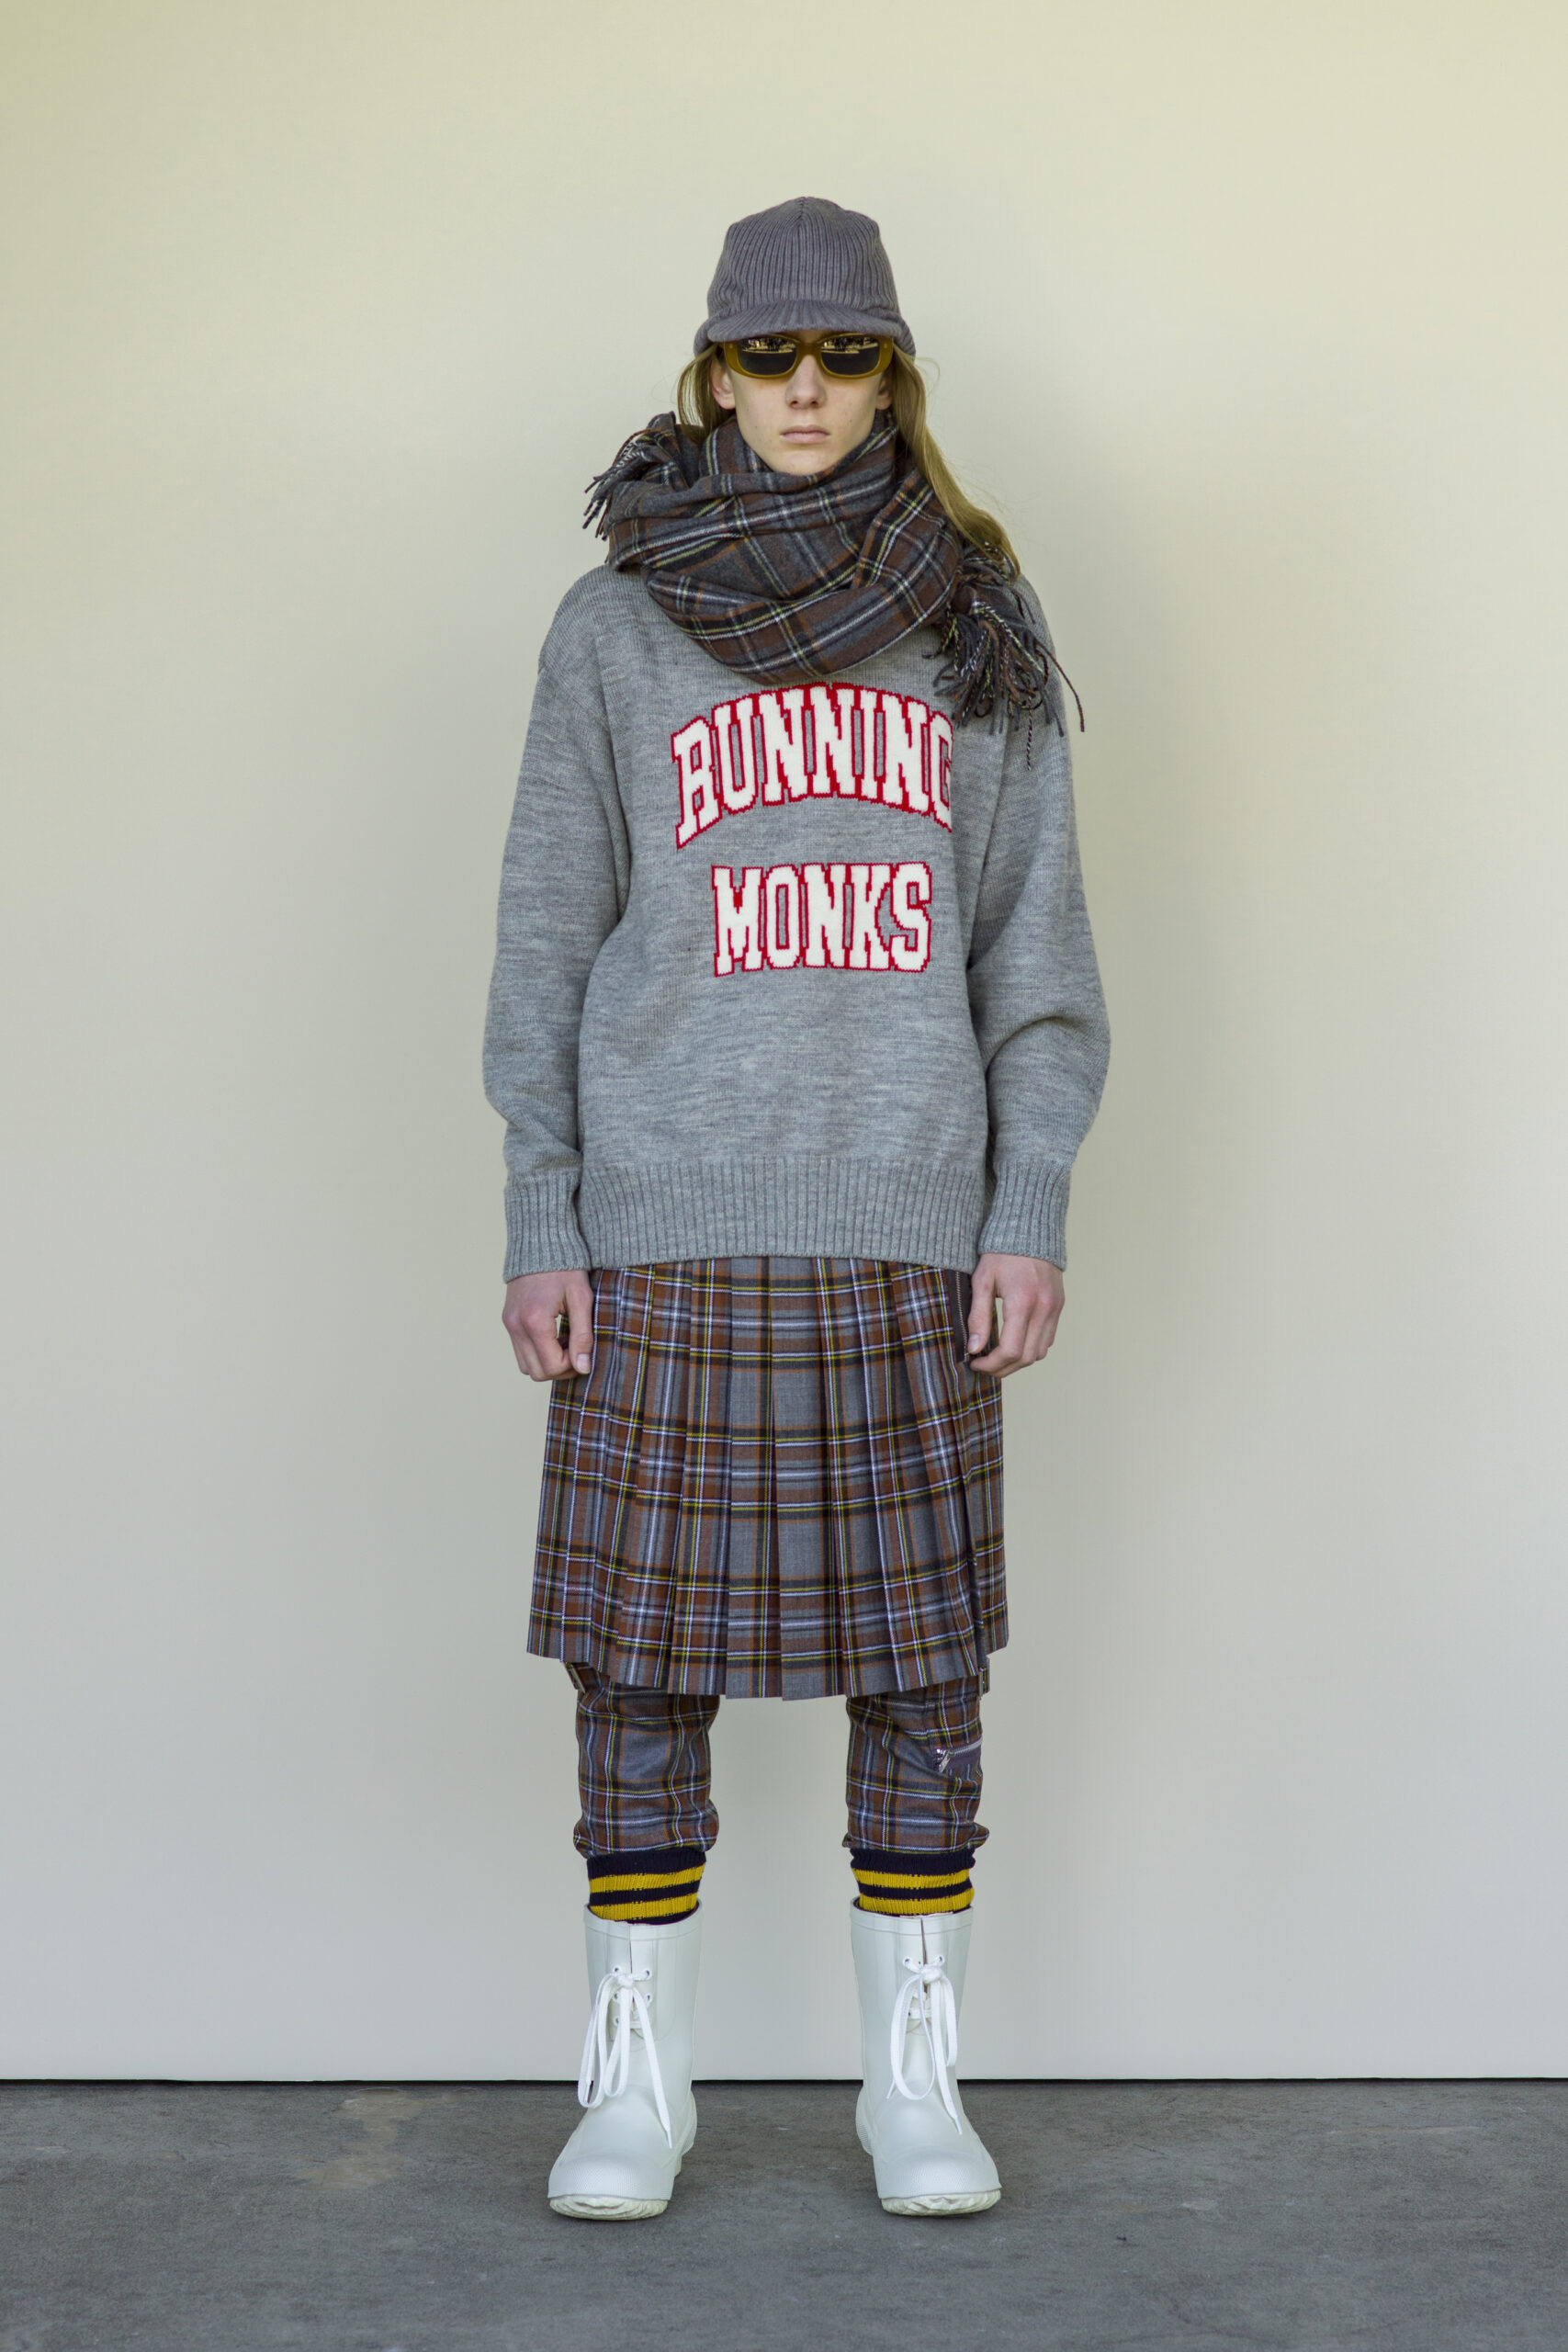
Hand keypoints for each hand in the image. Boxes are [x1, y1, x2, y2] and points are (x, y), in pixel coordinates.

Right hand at [502, 1268, 594, 1381]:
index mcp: (534, 1320)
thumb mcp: (582, 1299)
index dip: (572, 1366)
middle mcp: (516, 1326)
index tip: (585, 1351)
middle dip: (560, 1368)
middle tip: (577, 1349)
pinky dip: (538, 1352)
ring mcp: (509, 1324)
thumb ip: (583, 1335)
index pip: (552, 1366)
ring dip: (548, 1362)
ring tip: (565, 1341)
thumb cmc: (565, 1267)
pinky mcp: (507, 1321)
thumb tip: (583, 1367)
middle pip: (537, 1373)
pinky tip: (554, 1336)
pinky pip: (520, 1352)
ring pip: (526, 1366)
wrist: (541, 1242)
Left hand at [966, 1251, 1063, 1376]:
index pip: (1010, 1351)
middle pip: (1026, 1358)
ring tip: (996, 1357)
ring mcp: (1055, 1308)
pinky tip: (1014, 1342)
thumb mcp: (982, 1281)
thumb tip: (974, 1349)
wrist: (1029, 1229)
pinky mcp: (1059, 1306)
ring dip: (1018, 1361)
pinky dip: (1031, 1348)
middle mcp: (1044, 1309)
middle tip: (983, 1366)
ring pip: (1040, 1353)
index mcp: (1022, 1302)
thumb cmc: (1001, 1253)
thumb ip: (978, 1316)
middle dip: (1003, 1369)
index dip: (991, 1365)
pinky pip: (1048, 1339)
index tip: (974, 1364)